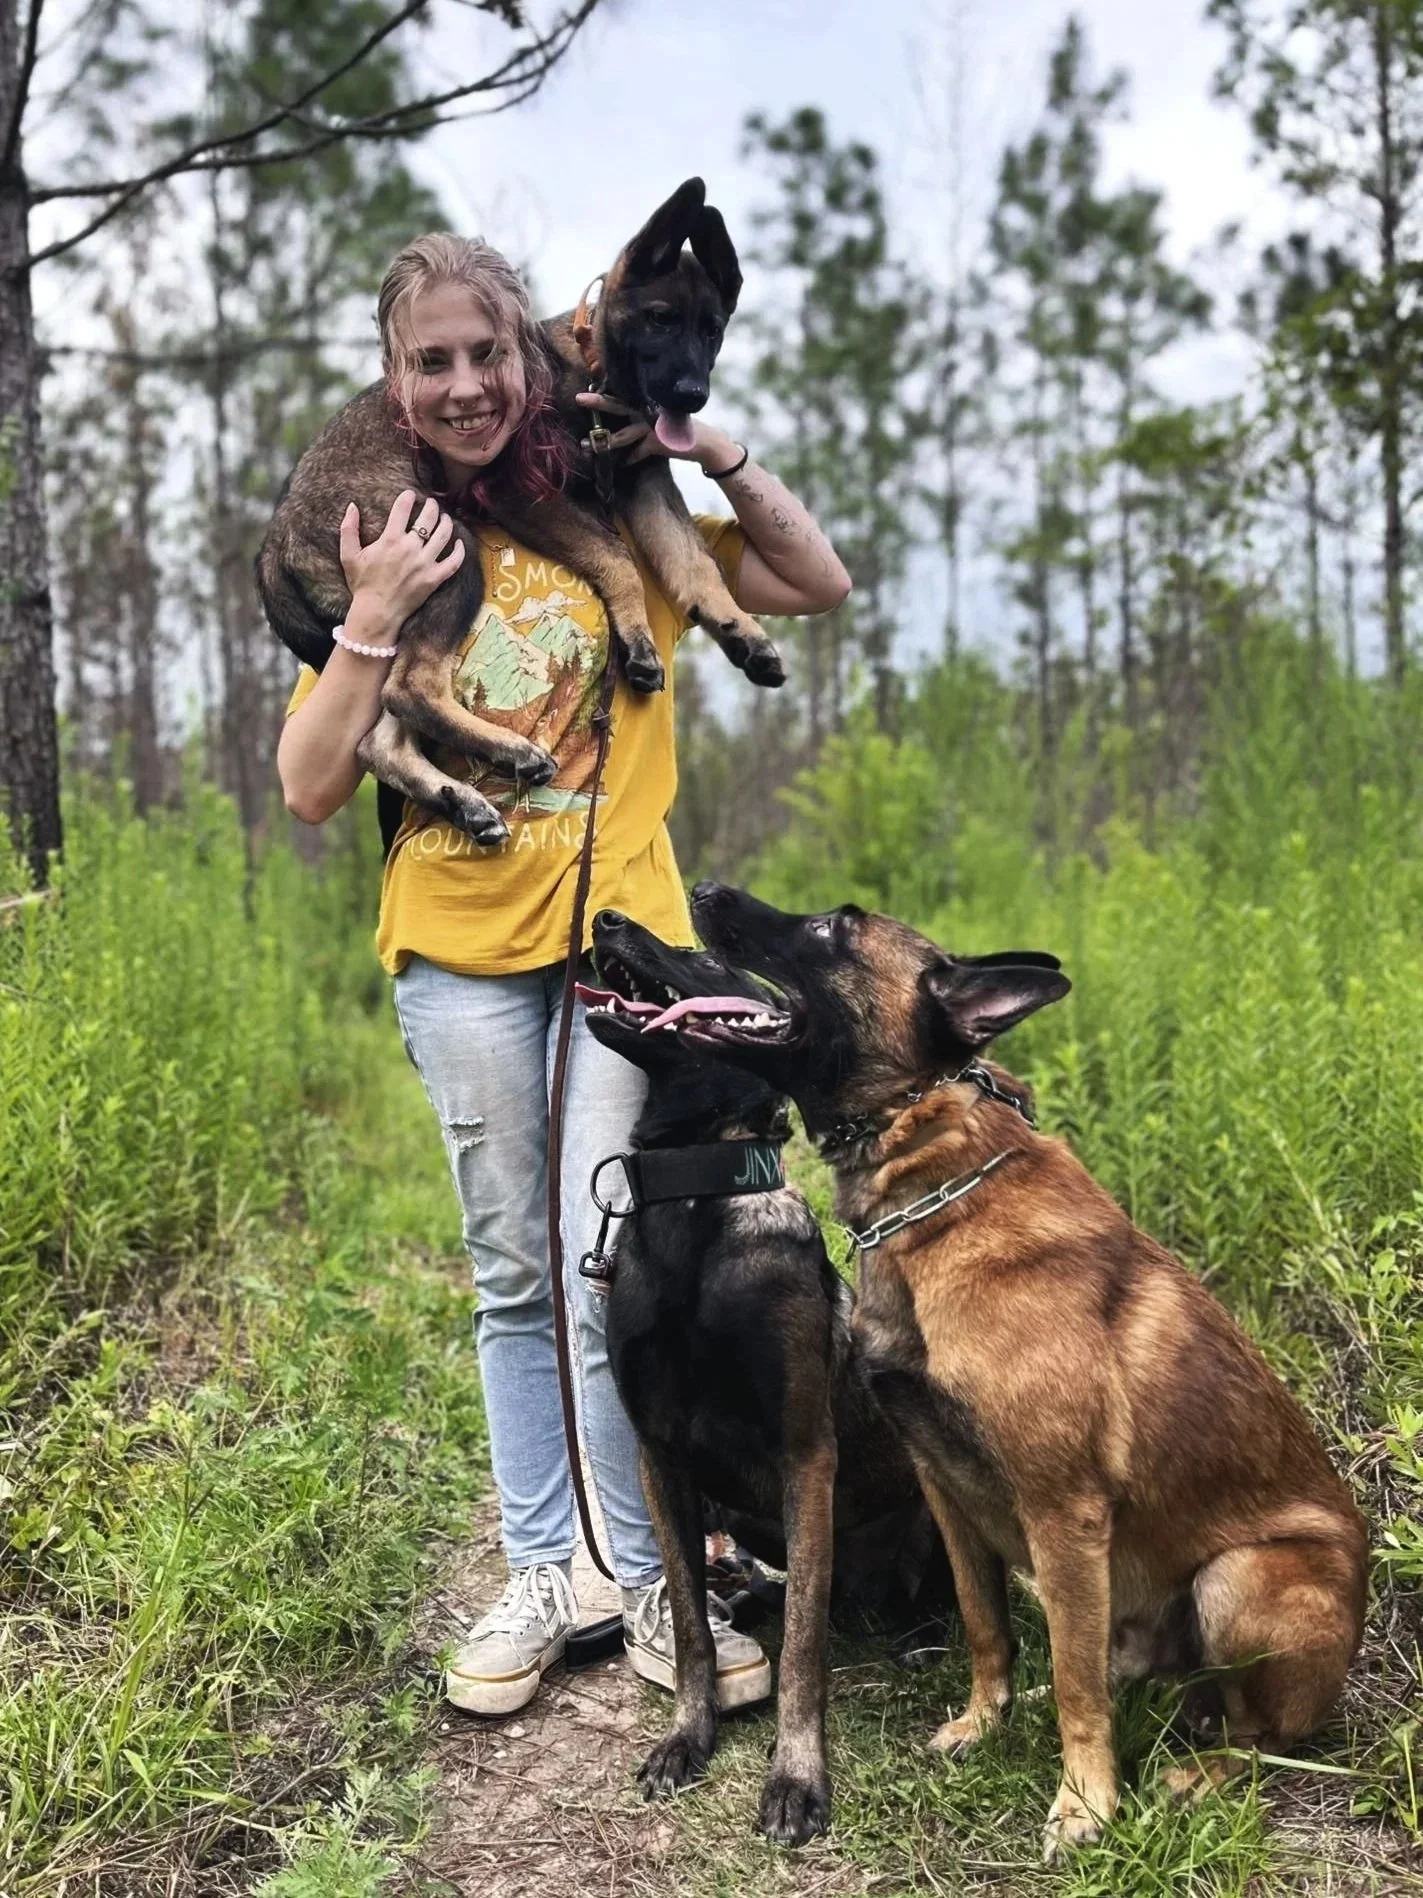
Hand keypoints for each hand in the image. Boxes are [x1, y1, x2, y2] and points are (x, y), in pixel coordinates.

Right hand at [338, 491, 464, 626]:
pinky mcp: (434, 579)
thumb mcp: (349, 555)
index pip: (402, 509)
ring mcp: (425, 563)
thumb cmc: (362, 584)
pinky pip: (454, 562)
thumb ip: (348, 529)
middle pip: (427, 518)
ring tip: (445, 518)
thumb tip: (352, 506)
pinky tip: (459, 543)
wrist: (377, 613)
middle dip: (431, 506)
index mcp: (390, 540)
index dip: (408, 497)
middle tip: (431, 504)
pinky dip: (459, 551)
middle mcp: (410, 549)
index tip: (411, 493)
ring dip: (446, 522)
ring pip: (443, 535)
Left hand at [573, 392, 739, 470]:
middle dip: (598, 403)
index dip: (604, 392)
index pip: (623, 396)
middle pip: (618, 406)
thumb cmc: (677, 432)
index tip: (586, 388)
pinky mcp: (657, 442)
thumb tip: (623, 426)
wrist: (703, 443)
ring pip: (622, 435)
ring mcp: (652, 426)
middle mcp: (648, 411)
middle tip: (579, 398)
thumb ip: (640, 422)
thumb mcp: (658, 422)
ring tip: (586, 447)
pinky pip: (637, 453)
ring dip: (604, 442)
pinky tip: (621, 465)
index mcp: (647, 404)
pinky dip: (629, 460)